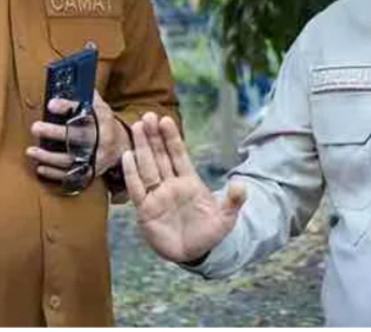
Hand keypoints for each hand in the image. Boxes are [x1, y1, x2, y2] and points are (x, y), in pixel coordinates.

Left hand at [27, 91, 130, 184]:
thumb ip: (87, 97)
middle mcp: (102, 139)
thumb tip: (71, 80)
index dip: (68, 107)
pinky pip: (71, 176)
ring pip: (71, 159)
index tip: (51, 104)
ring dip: (49, 156)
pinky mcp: (91, 172)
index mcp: (104, 120)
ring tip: (31, 151)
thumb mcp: (101, 107)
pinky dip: (54, 173)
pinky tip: (40, 167)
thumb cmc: (104, 123)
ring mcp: (97, 158)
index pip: (86, 111)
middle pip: (78, 137)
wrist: (123, 147)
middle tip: (36, 127)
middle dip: (55, 133)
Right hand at [122, 112, 245, 263]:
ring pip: (147, 167)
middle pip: (160, 156)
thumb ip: (233, 201)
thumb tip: (243, 185)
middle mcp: (171, 185)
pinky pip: (137, 188)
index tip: (166, 119)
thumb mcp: (226, 218)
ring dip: (142, 148)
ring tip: (137, 127)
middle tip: (148, 115)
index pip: (179, 155)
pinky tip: (127, 155)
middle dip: (154, 136)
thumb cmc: (210, 233)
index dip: (172, 138)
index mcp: (190, 182)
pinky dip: (131, 173)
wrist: (195, 254)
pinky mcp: (146, 210)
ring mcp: (157, 196)